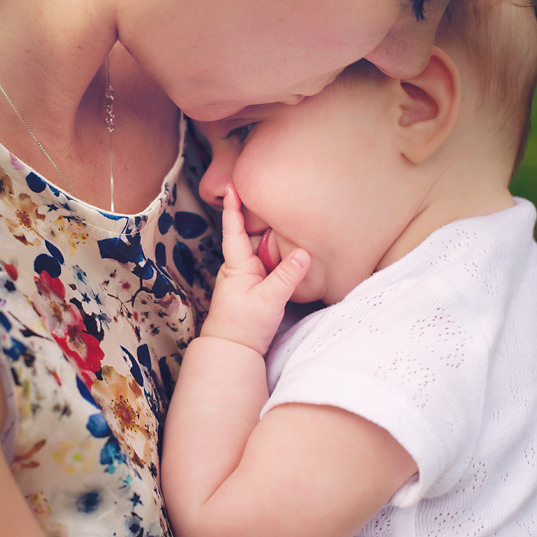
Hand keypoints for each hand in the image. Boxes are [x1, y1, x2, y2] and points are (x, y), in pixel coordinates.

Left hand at [201, 185, 309, 354]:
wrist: (232, 349)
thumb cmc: (244, 326)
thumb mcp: (269, 300)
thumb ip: (287, 276)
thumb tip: (305, 253)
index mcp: (237, 265)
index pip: (234, 230)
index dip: (233, 207)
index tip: (232, 186)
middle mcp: (239, 266)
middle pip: (250, 234)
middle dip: (258, 215)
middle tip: (269, 195)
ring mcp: (245, 276)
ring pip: (259, 248)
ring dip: (269, 235)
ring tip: (283, 216)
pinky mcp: (253, 286)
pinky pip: (265, 262)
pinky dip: (275, 252)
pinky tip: (286, 249)